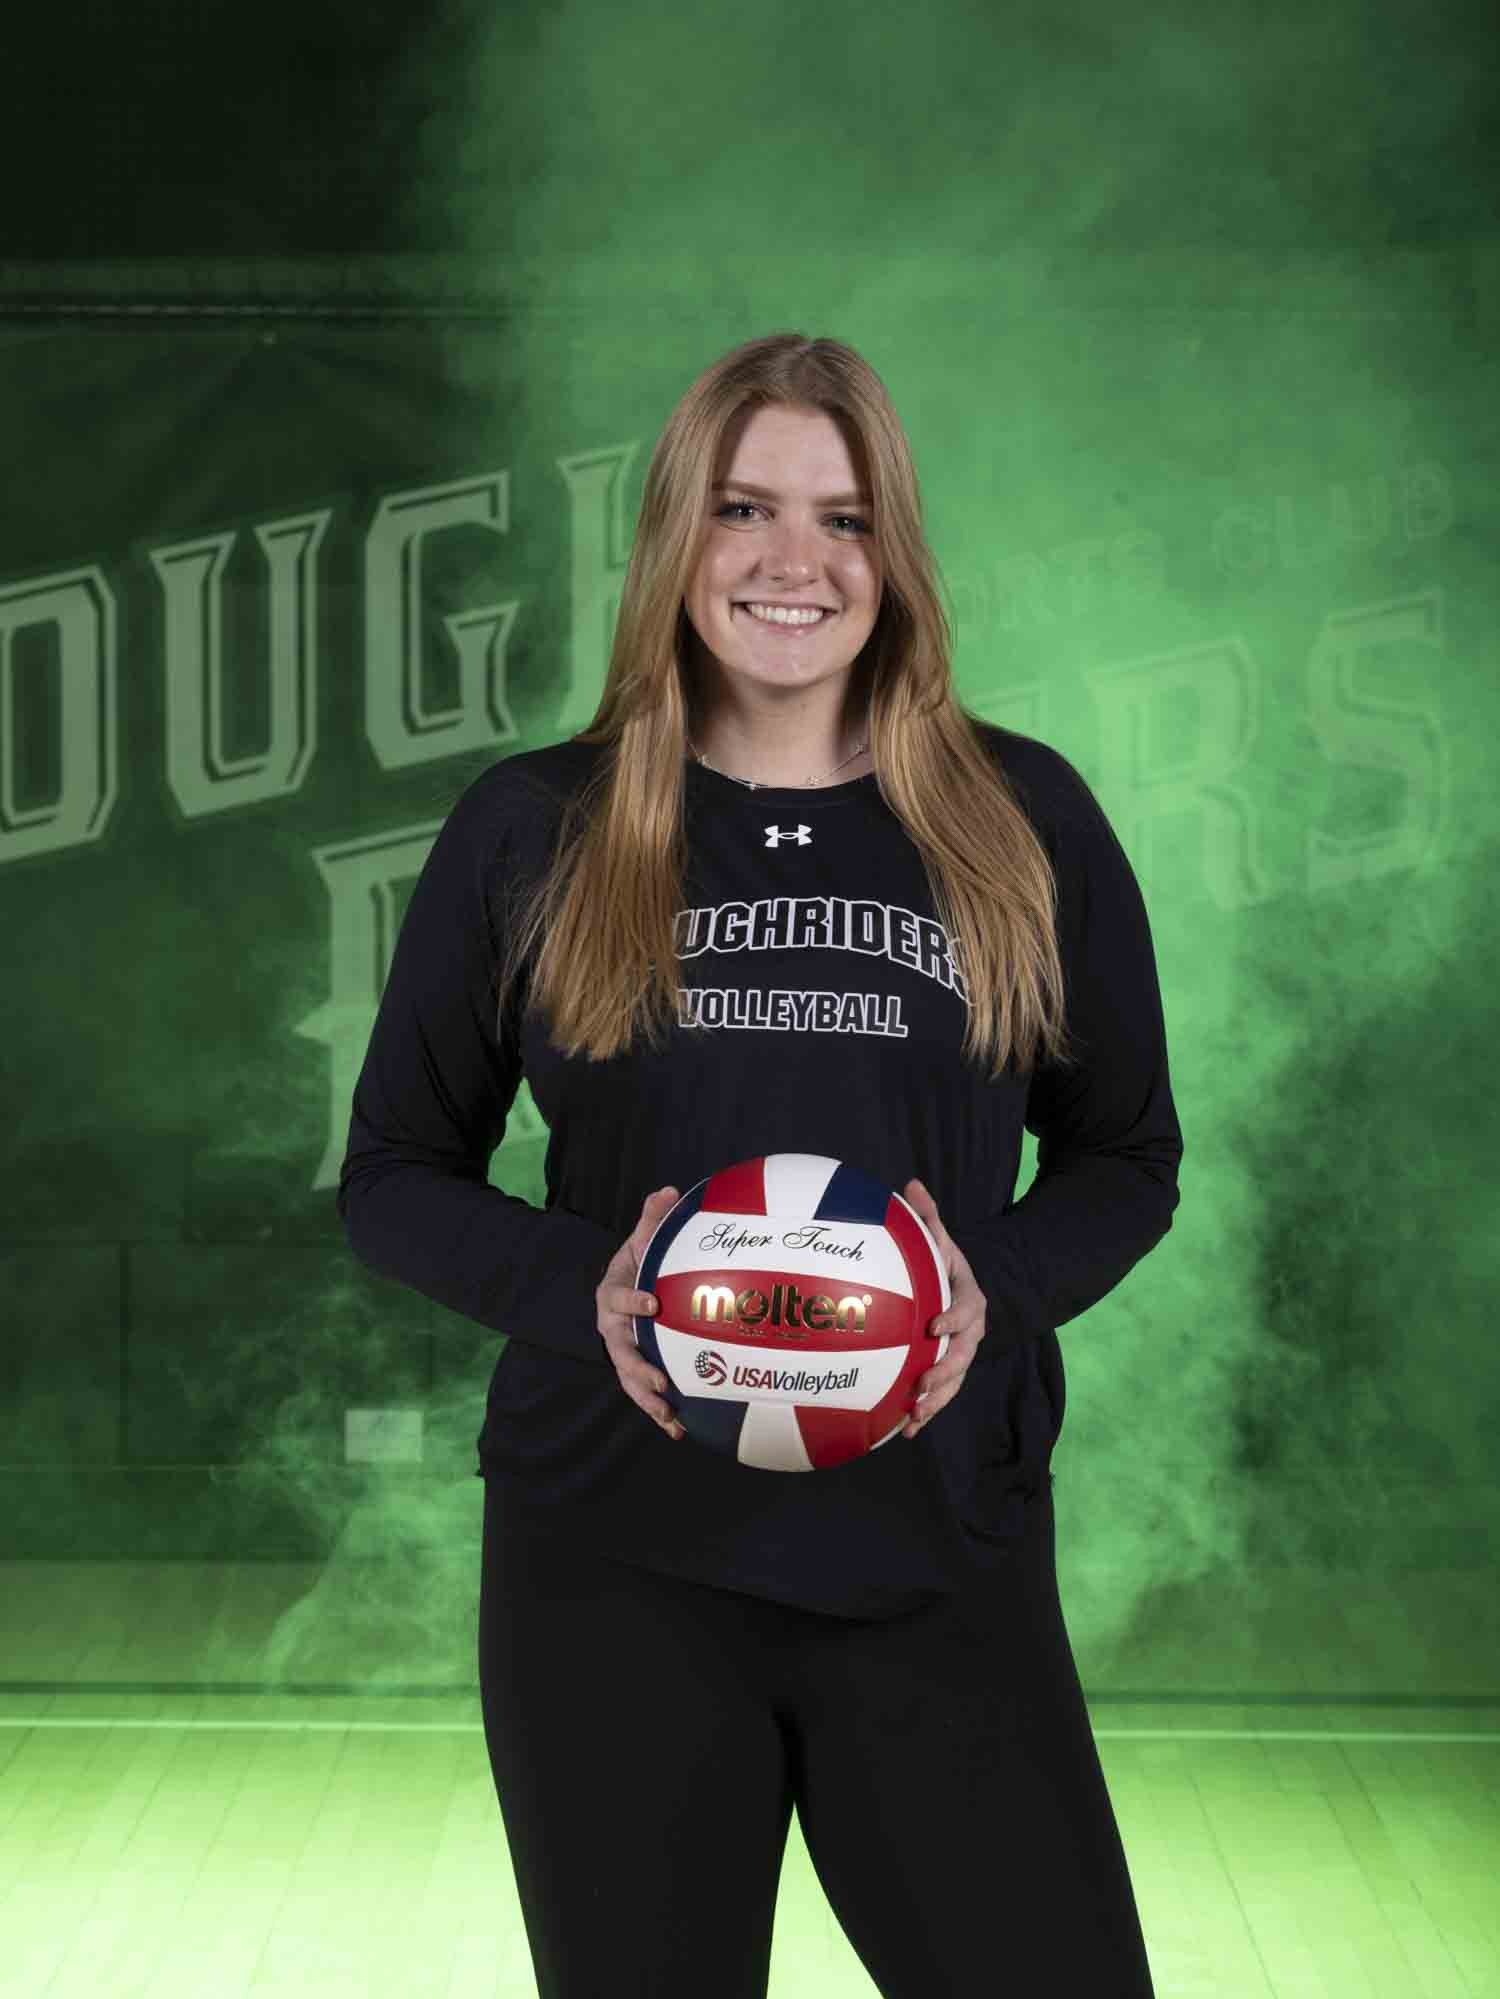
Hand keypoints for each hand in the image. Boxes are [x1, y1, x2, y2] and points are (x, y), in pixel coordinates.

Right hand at [596, 1185, 685, 1438]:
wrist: (621, 1290)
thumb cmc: (636, 1263)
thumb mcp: (641, 1241)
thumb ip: (652, 1219)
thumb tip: (669, 1191)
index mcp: (611, 1295)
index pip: (618, 1300)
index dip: (632, 1302)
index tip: (653, 1304)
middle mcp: (612, 1329)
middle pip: (620, 1353)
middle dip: (639, 1369)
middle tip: (661, 1381)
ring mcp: (623, 1353)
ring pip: (630, 1381)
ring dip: (649, 1402)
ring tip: (670, 1417)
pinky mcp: (637, 1370)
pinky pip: (646, 1395)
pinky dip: (661, 1414)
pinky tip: (683, 1432)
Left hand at [900, 1177, 986, 1437]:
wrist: (959, 1292)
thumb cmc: (942, 1264)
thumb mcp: (940, 1240)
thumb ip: (927, 1218)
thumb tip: (911, 1183)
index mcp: (971, 1299)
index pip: (968, 1311)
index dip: (954, 1320)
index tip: (934, 1327)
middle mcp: (971, 1333)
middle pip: (964, 1356)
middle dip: (944, 1372)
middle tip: (922, 1382)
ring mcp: (961, 1356)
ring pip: (953, 1382)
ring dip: (936, 1401)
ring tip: (914, 1415)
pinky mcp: (947, 1373)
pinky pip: (940, 1397)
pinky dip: (925, 1414)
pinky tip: (903, 1432)